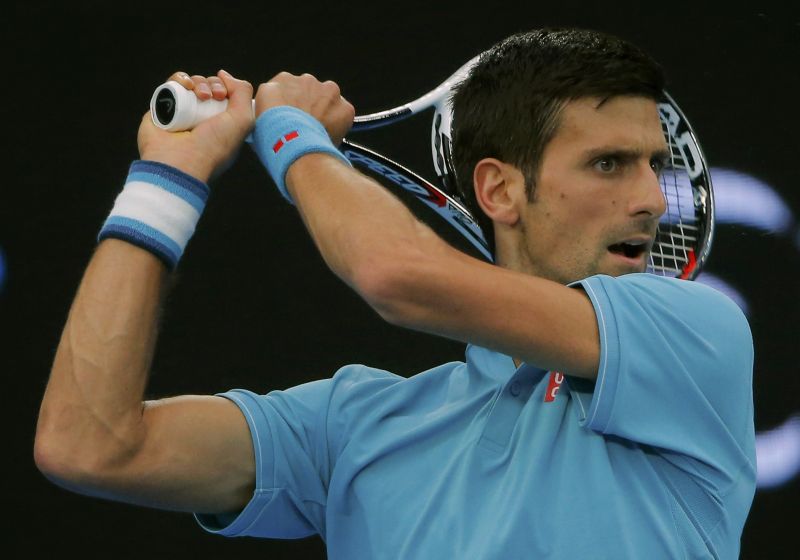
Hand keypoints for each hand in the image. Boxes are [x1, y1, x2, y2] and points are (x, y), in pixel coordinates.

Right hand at [137, 69, 253, 182]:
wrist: (181, 162)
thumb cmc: (214, 147)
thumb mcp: (243, 121)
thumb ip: (243, 93)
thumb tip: (225, 75)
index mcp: (221, 124)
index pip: (226, 96)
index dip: (228, 89)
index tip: (225, 96)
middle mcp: (201, 119)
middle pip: (209, 87)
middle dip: (214, 85)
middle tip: (213, 96)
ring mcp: (181, 113)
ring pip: (191, 84)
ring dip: (199, 82)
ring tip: (200, 95)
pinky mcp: (161, 108)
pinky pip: (171, 85)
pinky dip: (179, 79)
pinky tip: (185, 87)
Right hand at [253, 72, 354, 145]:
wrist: (294, 144)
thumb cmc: (273, 134)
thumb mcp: (257, 116)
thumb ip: (267, 107)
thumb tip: (270, 115)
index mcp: (282, 81)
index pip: (288, 90)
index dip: (289, 106)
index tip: (290, 118)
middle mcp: (306, 80)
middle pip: (309, 92)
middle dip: (308, 106)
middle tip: (303, 126)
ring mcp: (328, 91)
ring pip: (328, 100)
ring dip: (324, 112)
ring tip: (316, 131)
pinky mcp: (344, 106)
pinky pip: (343, 114)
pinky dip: (338, 124)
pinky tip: (328, 135)